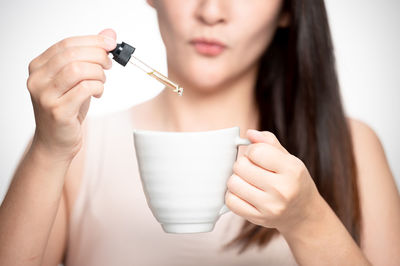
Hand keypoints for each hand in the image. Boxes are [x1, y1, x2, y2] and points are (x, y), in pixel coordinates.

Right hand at [27, 29, 116, 159]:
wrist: (55, 141)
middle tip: (109, 64)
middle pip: (73, 55)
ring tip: (101, 81)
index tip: (110, 43)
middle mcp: (37, 79)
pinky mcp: (58, 111)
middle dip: (98, 56)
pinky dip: (98, 87)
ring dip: (98, 73)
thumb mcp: (77, 79)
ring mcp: (46, 96)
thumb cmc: (67, 109)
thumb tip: (109, 34)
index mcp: (38, 67)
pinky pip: (85, 89)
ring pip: (79, 70)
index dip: (92, 41)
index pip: (66, 44)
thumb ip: (90, 56)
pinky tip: (98, 92)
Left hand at [225, 129, 321, 233]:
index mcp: (292, 170)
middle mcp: (282, 190)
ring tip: (247, 180)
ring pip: (233, 183)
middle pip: (241, 166)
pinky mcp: (259, 218)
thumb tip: (249, 133)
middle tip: (251, 168)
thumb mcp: (289, 158)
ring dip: (236, 179)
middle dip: (243, 164)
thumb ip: (269, 142)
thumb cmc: (293, 181)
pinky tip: (244, 192)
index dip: (252, 150)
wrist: (303, 213)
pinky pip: (231, 202)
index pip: (256, 151)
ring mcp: (270, 207)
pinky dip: (233, 195)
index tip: (257, 155)